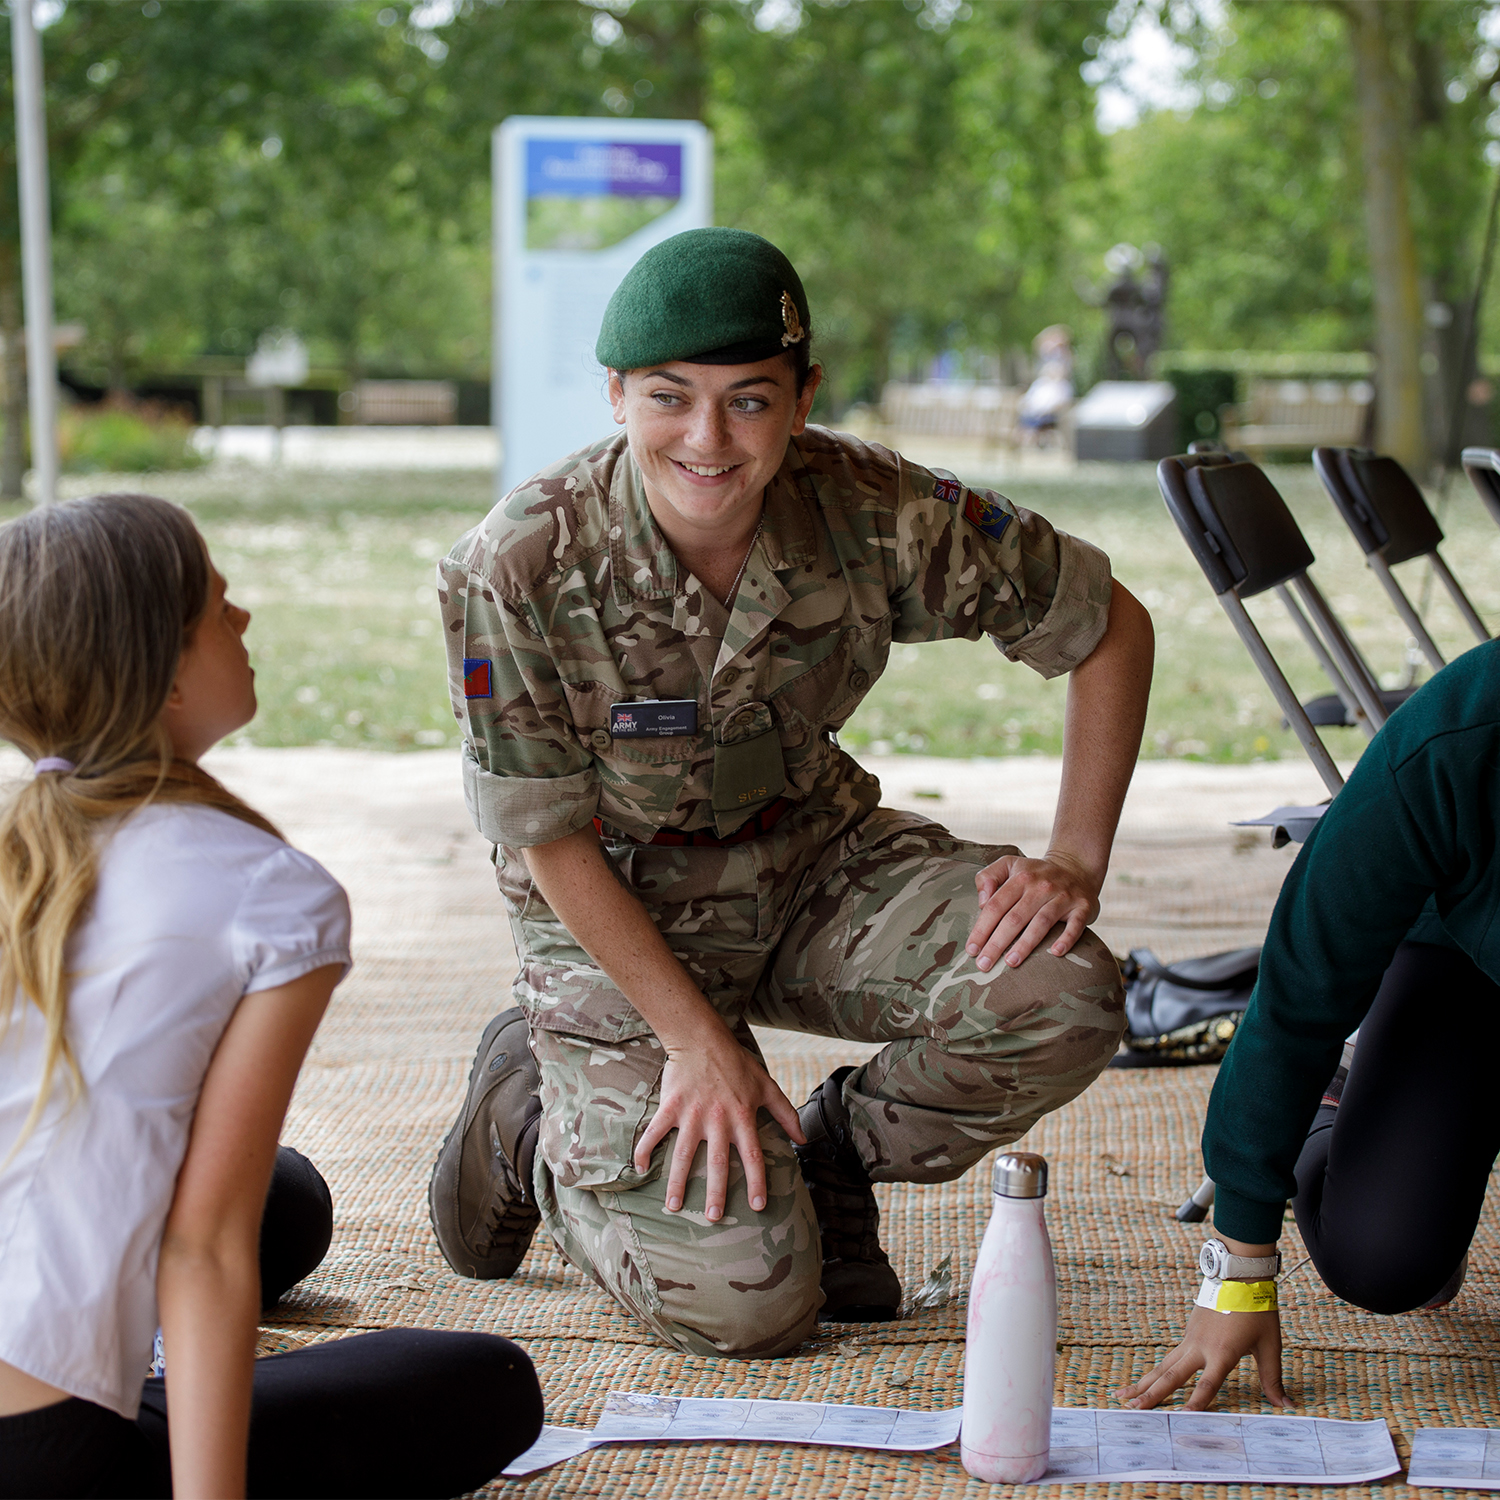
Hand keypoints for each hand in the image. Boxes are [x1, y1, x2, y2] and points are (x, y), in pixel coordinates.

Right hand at [634, 1029, 805, 1221]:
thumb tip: (803, 1139)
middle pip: (717, 1162)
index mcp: (742, 1116)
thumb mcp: (767, 1086)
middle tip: (713, 1219)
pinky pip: (655, 1132)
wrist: (702, 1038)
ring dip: (677, 1182)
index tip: (757, 1206)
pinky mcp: (671, 1106)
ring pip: (684, 1155)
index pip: (753, 1155)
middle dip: (715, 1192)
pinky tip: (641, 1169)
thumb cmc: (736, 1062)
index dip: (756, 1182)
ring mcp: (692, 1113)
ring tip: (674, 1207)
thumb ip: (786, 1113)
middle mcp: (718, 1119)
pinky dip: (645, 1150)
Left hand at [967, 850, 1100, 969]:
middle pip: (1015, 918)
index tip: (971, 950)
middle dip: (997, 943)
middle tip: (985, 964)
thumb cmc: (1034, 874)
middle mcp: (1041, 887)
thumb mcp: (1009, 864)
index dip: (982, 928)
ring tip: (1010, 963)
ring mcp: (1063, 897)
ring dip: (1025, 944)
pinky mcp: (1083, 907)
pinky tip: (1055, 953)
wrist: (1076, 867)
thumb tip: (981, 902)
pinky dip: (1066, 938)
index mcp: (1020, 878)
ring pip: (1042, 922)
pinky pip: (1075, 925)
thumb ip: (988, 877)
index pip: (996, 906)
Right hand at [1115, 1305, 1290, 1410]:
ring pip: (1163, 1365)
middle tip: (1132, 1408)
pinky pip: (1170, 1357)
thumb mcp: (1270, 1344)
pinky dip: (1156, 1371)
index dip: (1197, 1402)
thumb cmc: (1257, 1310)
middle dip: (1151, 1393)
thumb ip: (1273, 1377)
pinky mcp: (1189, 1332)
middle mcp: (1200, 1347)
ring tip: (1124, 1395)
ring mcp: (1191, 1338)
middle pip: (1171, 1375)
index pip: (1207, 1384)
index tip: (1183, 1417)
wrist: (1238, 1275)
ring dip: (1144, 1382)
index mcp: (1222, 1352)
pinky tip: (1147, 1381)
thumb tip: (1285, 1403)